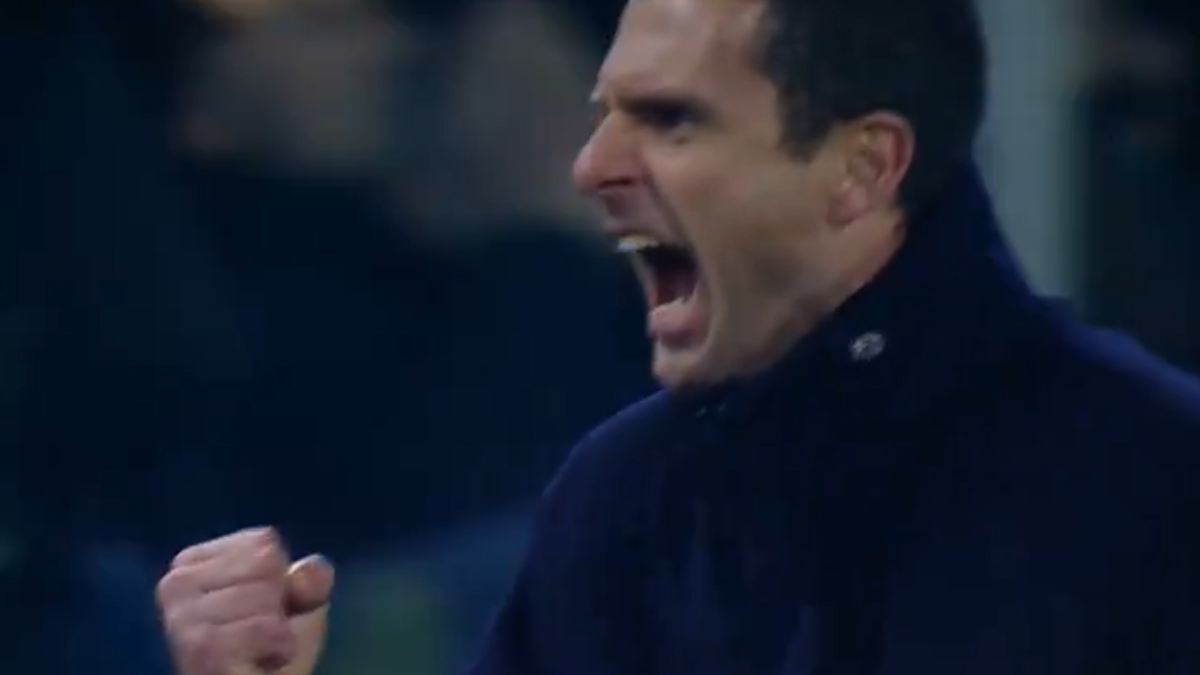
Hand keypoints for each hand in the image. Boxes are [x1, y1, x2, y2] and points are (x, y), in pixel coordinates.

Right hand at [157, 528, 334, 674]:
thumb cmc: (270, 649)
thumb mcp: (299, 603)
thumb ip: (310, 578)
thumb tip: (310, 570)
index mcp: (190, 563)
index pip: (263, 542)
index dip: (281, 578)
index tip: (261, 611)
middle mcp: (175, 584)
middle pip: (266, 564)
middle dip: (278, 604)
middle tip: (260, 636)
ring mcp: (181, 619)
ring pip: (266, 596)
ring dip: (278, 629)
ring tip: (257, 651)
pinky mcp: (199, 649)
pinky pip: (266, 628)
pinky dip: (279, 646)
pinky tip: (259, 661)